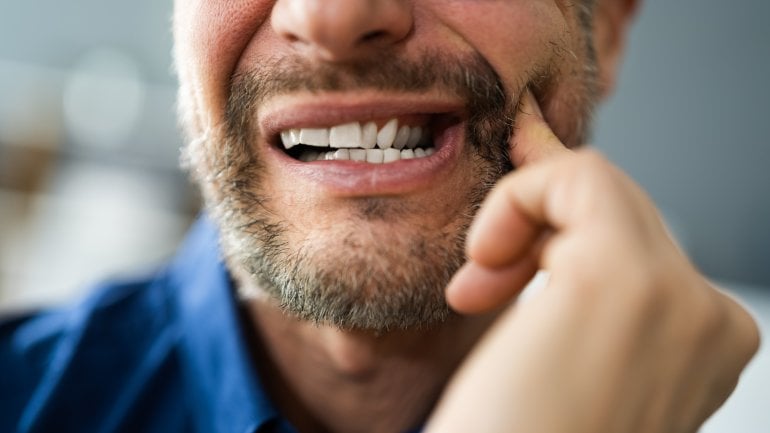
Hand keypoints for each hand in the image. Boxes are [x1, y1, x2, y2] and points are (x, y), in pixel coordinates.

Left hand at [426, 90, 759, 432]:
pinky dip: (516, 203)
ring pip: (594, 187)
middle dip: (533, 233)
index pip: (638, 238)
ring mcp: (678, 299)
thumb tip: (543, 169)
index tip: (509, 231)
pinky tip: (484, 266)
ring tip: (478, 289)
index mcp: (703, 344)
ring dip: (518, 224)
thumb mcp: (556, 347)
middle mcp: (709, 321)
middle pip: (615, 211)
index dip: (563, 221)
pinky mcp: (623, 279)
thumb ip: (569, 268)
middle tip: (479, 289)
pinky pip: (575, 179)